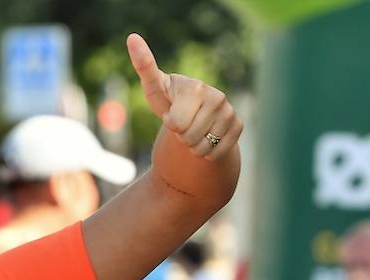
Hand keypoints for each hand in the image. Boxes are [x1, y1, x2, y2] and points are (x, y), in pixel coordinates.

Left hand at [128, 33, 241, 161]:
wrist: (193, 115)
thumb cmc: (169, 101)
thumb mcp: (154, 89)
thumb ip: (145, 67)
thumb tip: (132, 36)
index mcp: (195, 87)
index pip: (177, 124)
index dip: (171, 125)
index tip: (171, 114)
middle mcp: (217, 96)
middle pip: (188, 138)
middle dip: (180, 137)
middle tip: (181, 125)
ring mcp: (229, 111)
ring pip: (202, 148)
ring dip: (192, 146)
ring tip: (192, 130)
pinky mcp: (238, 125)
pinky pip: (216, 152)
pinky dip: (207, 152)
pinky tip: (206, 137)